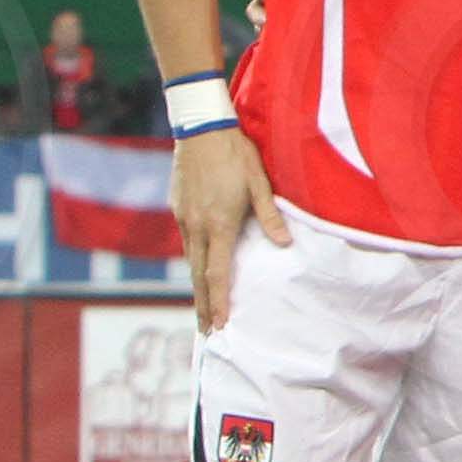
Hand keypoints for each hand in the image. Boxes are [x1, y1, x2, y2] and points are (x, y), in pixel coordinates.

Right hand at [174, 127, 284, 332]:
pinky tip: (198, 269)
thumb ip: (270, 216)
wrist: (201, 129)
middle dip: (202, 305)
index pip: (217, 273)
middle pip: (198, 275)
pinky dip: (193, 262)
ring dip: (196, 286)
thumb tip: (284, 245)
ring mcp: (183, 218)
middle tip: (205, 332)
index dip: (218, 301)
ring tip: (202, 308)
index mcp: (218, 224)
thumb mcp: (260, 183)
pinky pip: (186, 243)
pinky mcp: (178, 208)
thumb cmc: (236, 154)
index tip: (218, 324)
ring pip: (191, 260)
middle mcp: (196, 226)